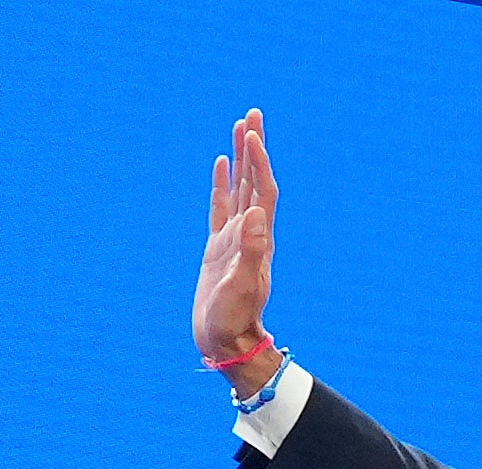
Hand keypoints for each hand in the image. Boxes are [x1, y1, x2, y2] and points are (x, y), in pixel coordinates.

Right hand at [194, 109, 282, 391]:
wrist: (225, 342)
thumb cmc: (233, 320)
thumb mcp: (241, 285)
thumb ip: (249, 250)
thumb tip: (255, 214)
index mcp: (258, 240)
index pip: (263, 191)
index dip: (260, 162)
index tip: (253, 134)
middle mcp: (250, 233)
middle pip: (255, 181)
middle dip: (254, 147)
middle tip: (253, 114)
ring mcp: (234, 238)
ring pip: (240, 188)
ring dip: (241, 158)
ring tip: (239, 127)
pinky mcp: (218, 247)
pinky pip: (220, 206)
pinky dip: (222, 183)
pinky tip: (221, 165)